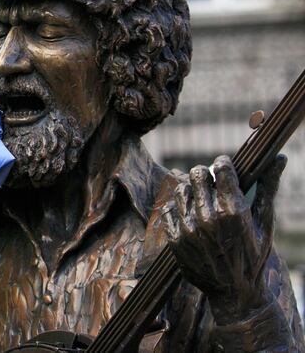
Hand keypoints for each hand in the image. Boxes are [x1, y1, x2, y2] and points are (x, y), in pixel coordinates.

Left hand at [162, 154, 286, 324]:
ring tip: (201, 198)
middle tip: (211, 181)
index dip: (222, 163)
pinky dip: (178, 208)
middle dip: (205, 174)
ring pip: (180, 189)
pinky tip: (190, 214)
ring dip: (190, 189)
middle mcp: (209, 218)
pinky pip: (168, 210)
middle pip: (196, 174)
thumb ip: (268, 187)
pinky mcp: (175, 240)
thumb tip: (280, 158)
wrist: (234, 292)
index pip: (220, 168)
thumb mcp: (265, 222)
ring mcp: (189, 229)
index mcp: (233, 211)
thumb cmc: (254, 255)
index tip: (224, 166)